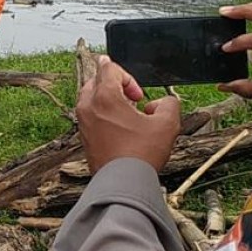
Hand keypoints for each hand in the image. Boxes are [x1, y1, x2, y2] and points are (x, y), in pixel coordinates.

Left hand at [76, 56, 180, 173]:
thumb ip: (169, 104)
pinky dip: (103, 113)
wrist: (122, 182)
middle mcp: (87, 106)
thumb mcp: (168, 124)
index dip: (128, 76)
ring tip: (128, 114)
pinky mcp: (83, 135)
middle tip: (134, 101)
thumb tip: (160, 104)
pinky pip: (90, 114)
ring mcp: (82, 122)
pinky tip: (121, 128)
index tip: (139, 95)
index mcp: (104, 97)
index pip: (108, 68)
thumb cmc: (141, 154)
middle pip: (96, 80)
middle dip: (116, 85)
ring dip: (109, 99)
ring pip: (91, 97)